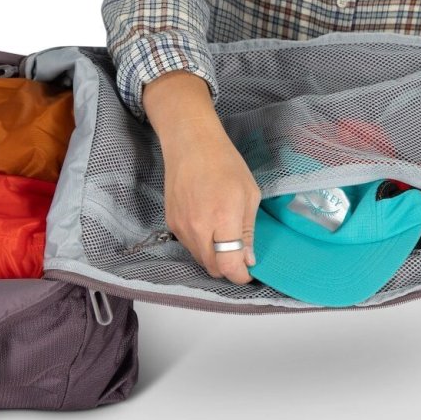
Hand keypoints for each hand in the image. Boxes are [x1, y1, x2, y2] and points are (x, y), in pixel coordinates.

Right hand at [160, 119, 261, 283]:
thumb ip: (248, 231)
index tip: (248, 272)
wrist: (190, 144)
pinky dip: (201, 245)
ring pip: (200, 259)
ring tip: (223, 235)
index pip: (229, 265)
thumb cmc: (225, 163)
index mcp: (222, 218)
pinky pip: (189, 246)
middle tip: (239, 255)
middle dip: (228, 268)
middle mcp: (198, 227)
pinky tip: (208, 225)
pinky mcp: (171, 223)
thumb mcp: (249, 194)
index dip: (241, 275)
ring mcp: (181, 227)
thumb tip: (247, 259)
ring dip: (214, 257)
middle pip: (213, 268)